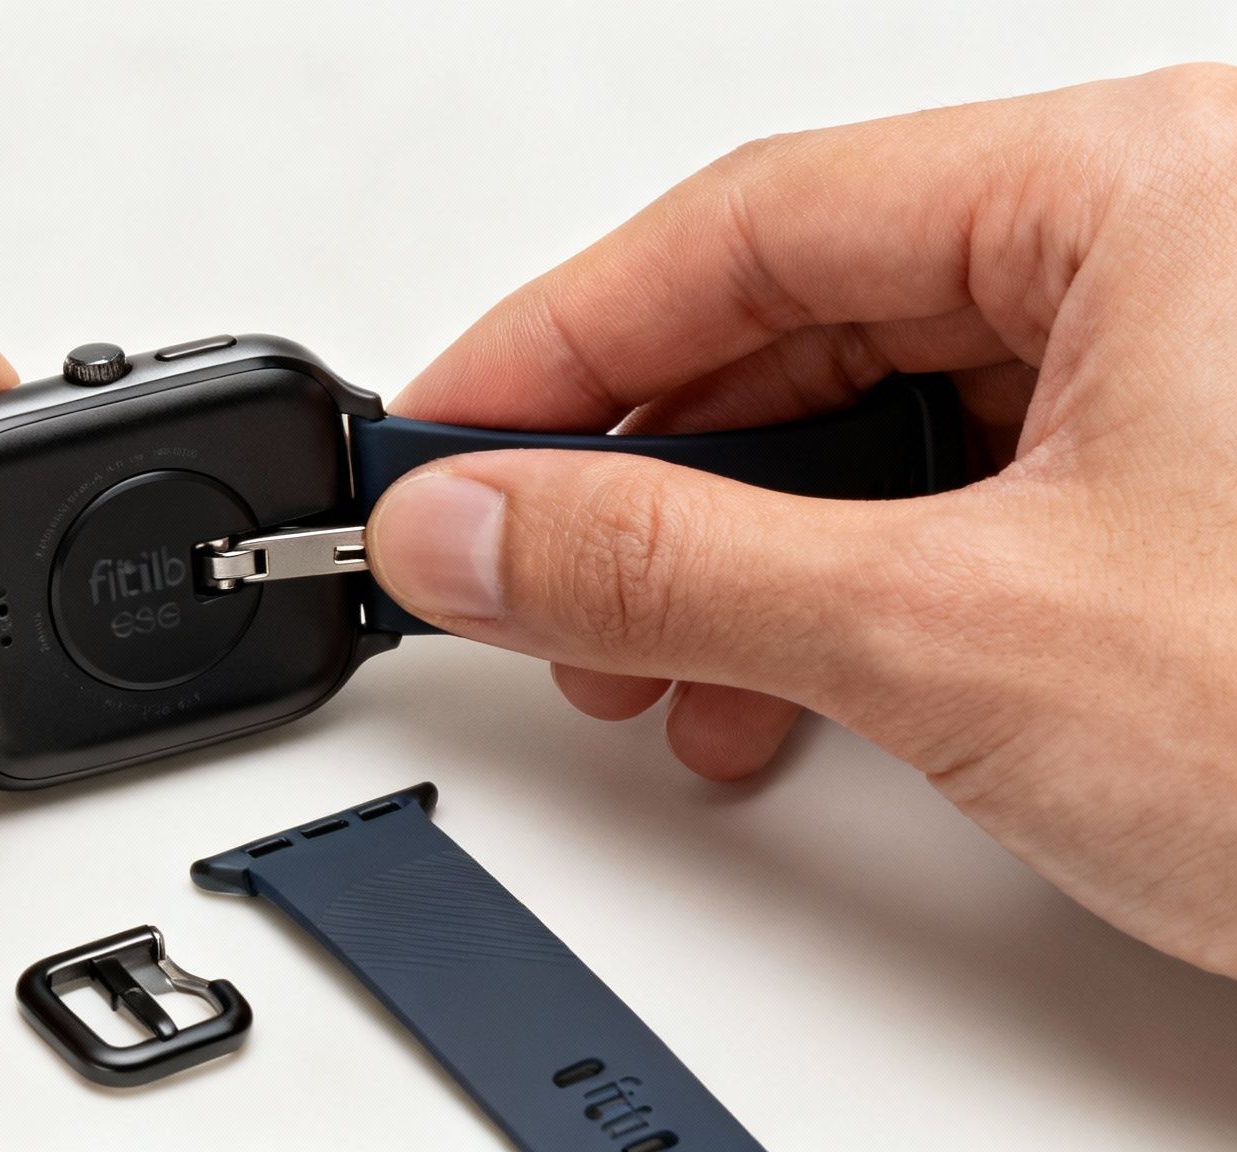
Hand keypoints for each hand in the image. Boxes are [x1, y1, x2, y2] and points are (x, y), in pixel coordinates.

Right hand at [366, 65, 1236, 976]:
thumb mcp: (962, 637)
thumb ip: (671, 565)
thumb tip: (478, 526)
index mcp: (1153, 186)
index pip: (752, 222)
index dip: (559, 340)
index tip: (440, 436)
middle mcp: (1184, 248)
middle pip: (806, 320)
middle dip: (642, 473)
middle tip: (517, 573)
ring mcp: (1198, 372)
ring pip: (877, 423)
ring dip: (734, 555)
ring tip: (654, 675)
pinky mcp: (1197, 493)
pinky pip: (961, 498)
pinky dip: (845, 597)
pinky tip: (790, 689)